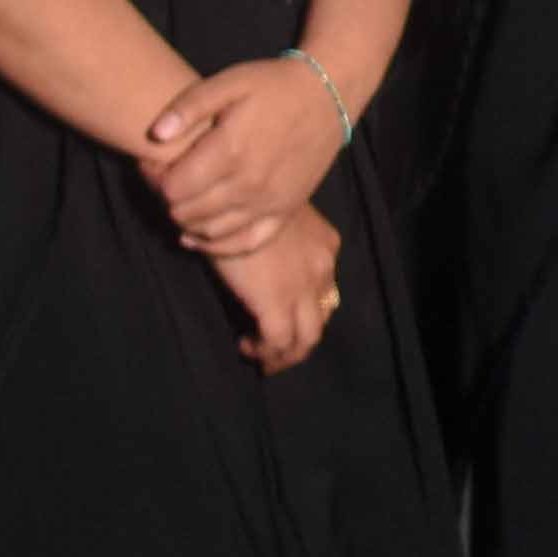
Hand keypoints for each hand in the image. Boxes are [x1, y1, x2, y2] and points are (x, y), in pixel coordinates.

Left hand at [140, 58, 347, 251]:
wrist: (327, 95)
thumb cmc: (274, 86)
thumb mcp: (229, 82)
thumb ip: (188, 106)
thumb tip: (155, 134)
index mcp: (231, 150)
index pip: (172, 188)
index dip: (155, 178)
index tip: (155, 164)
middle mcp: (249, 183)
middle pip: (186, 212)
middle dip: (169, 199)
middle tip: (169, 179)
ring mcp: (270, 201)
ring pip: (210, 230)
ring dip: (188, 220)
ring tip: (185, 198)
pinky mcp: (286, 210)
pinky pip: (246, 243)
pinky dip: (217, 245)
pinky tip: (198, 236)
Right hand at [210, 202, 341, 371]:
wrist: (232, 199)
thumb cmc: (243, 203)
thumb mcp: (273, 219)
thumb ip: (278, 242)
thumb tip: (259, 262)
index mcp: (325, 244)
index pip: (325, 288)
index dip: (305, 308)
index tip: (280, 315)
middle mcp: (323, 267)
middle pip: (322, 316)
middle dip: (299, 338)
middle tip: (274, 348)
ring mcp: (304, 288)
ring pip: (308, 337)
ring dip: (286, 354)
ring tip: (263, 357)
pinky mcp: (278, 303)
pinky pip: (280, 341)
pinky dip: (266, 352)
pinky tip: (248, 346)